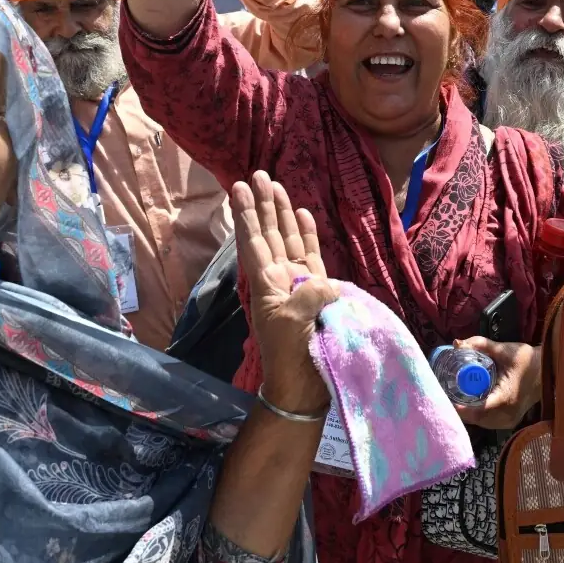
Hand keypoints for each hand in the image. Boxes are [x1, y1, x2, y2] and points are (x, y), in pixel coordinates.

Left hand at [234, 171, 339, 416]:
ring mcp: (299, 284)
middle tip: (257, 174)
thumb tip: (325, 281)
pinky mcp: (318, 293)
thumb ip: (309, 295)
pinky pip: (312, 257)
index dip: (247, 214)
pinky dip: (307, 235)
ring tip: (276, 186)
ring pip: (288, 239)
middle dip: (263, 205)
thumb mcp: (294, 324)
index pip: (254, 241)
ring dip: (282, 213)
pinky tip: (304, 216)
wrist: (304, 387)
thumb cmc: (292, 357)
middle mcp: (281, 278)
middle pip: (270, 233)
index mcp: (268, 284)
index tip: (238, 187)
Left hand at [450, 338, 540, 429]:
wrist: (548, 371)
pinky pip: (489, 422)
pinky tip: (469, 405)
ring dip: (468, 414)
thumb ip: (480, 345)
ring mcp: (510, 420)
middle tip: (446, 396)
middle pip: (477, 418)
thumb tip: (457, 343)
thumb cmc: (527, 360)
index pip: (478, 410)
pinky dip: (478, 416)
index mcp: (506, 398)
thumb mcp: (504, 350)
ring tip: (454, 399)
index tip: (446, 399)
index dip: (461, 408)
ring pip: (482, 423)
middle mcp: (508, 414)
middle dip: (460, 410)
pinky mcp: (510, 421)